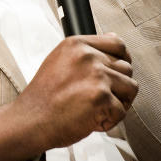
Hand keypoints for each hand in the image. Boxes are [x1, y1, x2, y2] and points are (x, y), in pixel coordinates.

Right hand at [0, 34, 136, 160]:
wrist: (30, 120)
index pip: (117, 44)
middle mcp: (88, 57)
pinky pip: (122, 111)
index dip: (124, 59)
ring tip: (97, 109)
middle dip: (118, 86)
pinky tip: (91, 120)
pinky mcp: (102, 98)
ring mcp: (97, 76)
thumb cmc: (44, 97)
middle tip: (100, 98)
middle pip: (126, 68)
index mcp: (77, 45)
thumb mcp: (60, 60)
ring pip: (130, 88)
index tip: (118, 72)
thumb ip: (86, 50)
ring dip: (118, 103)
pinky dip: (109, 121)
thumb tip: (113, 38)